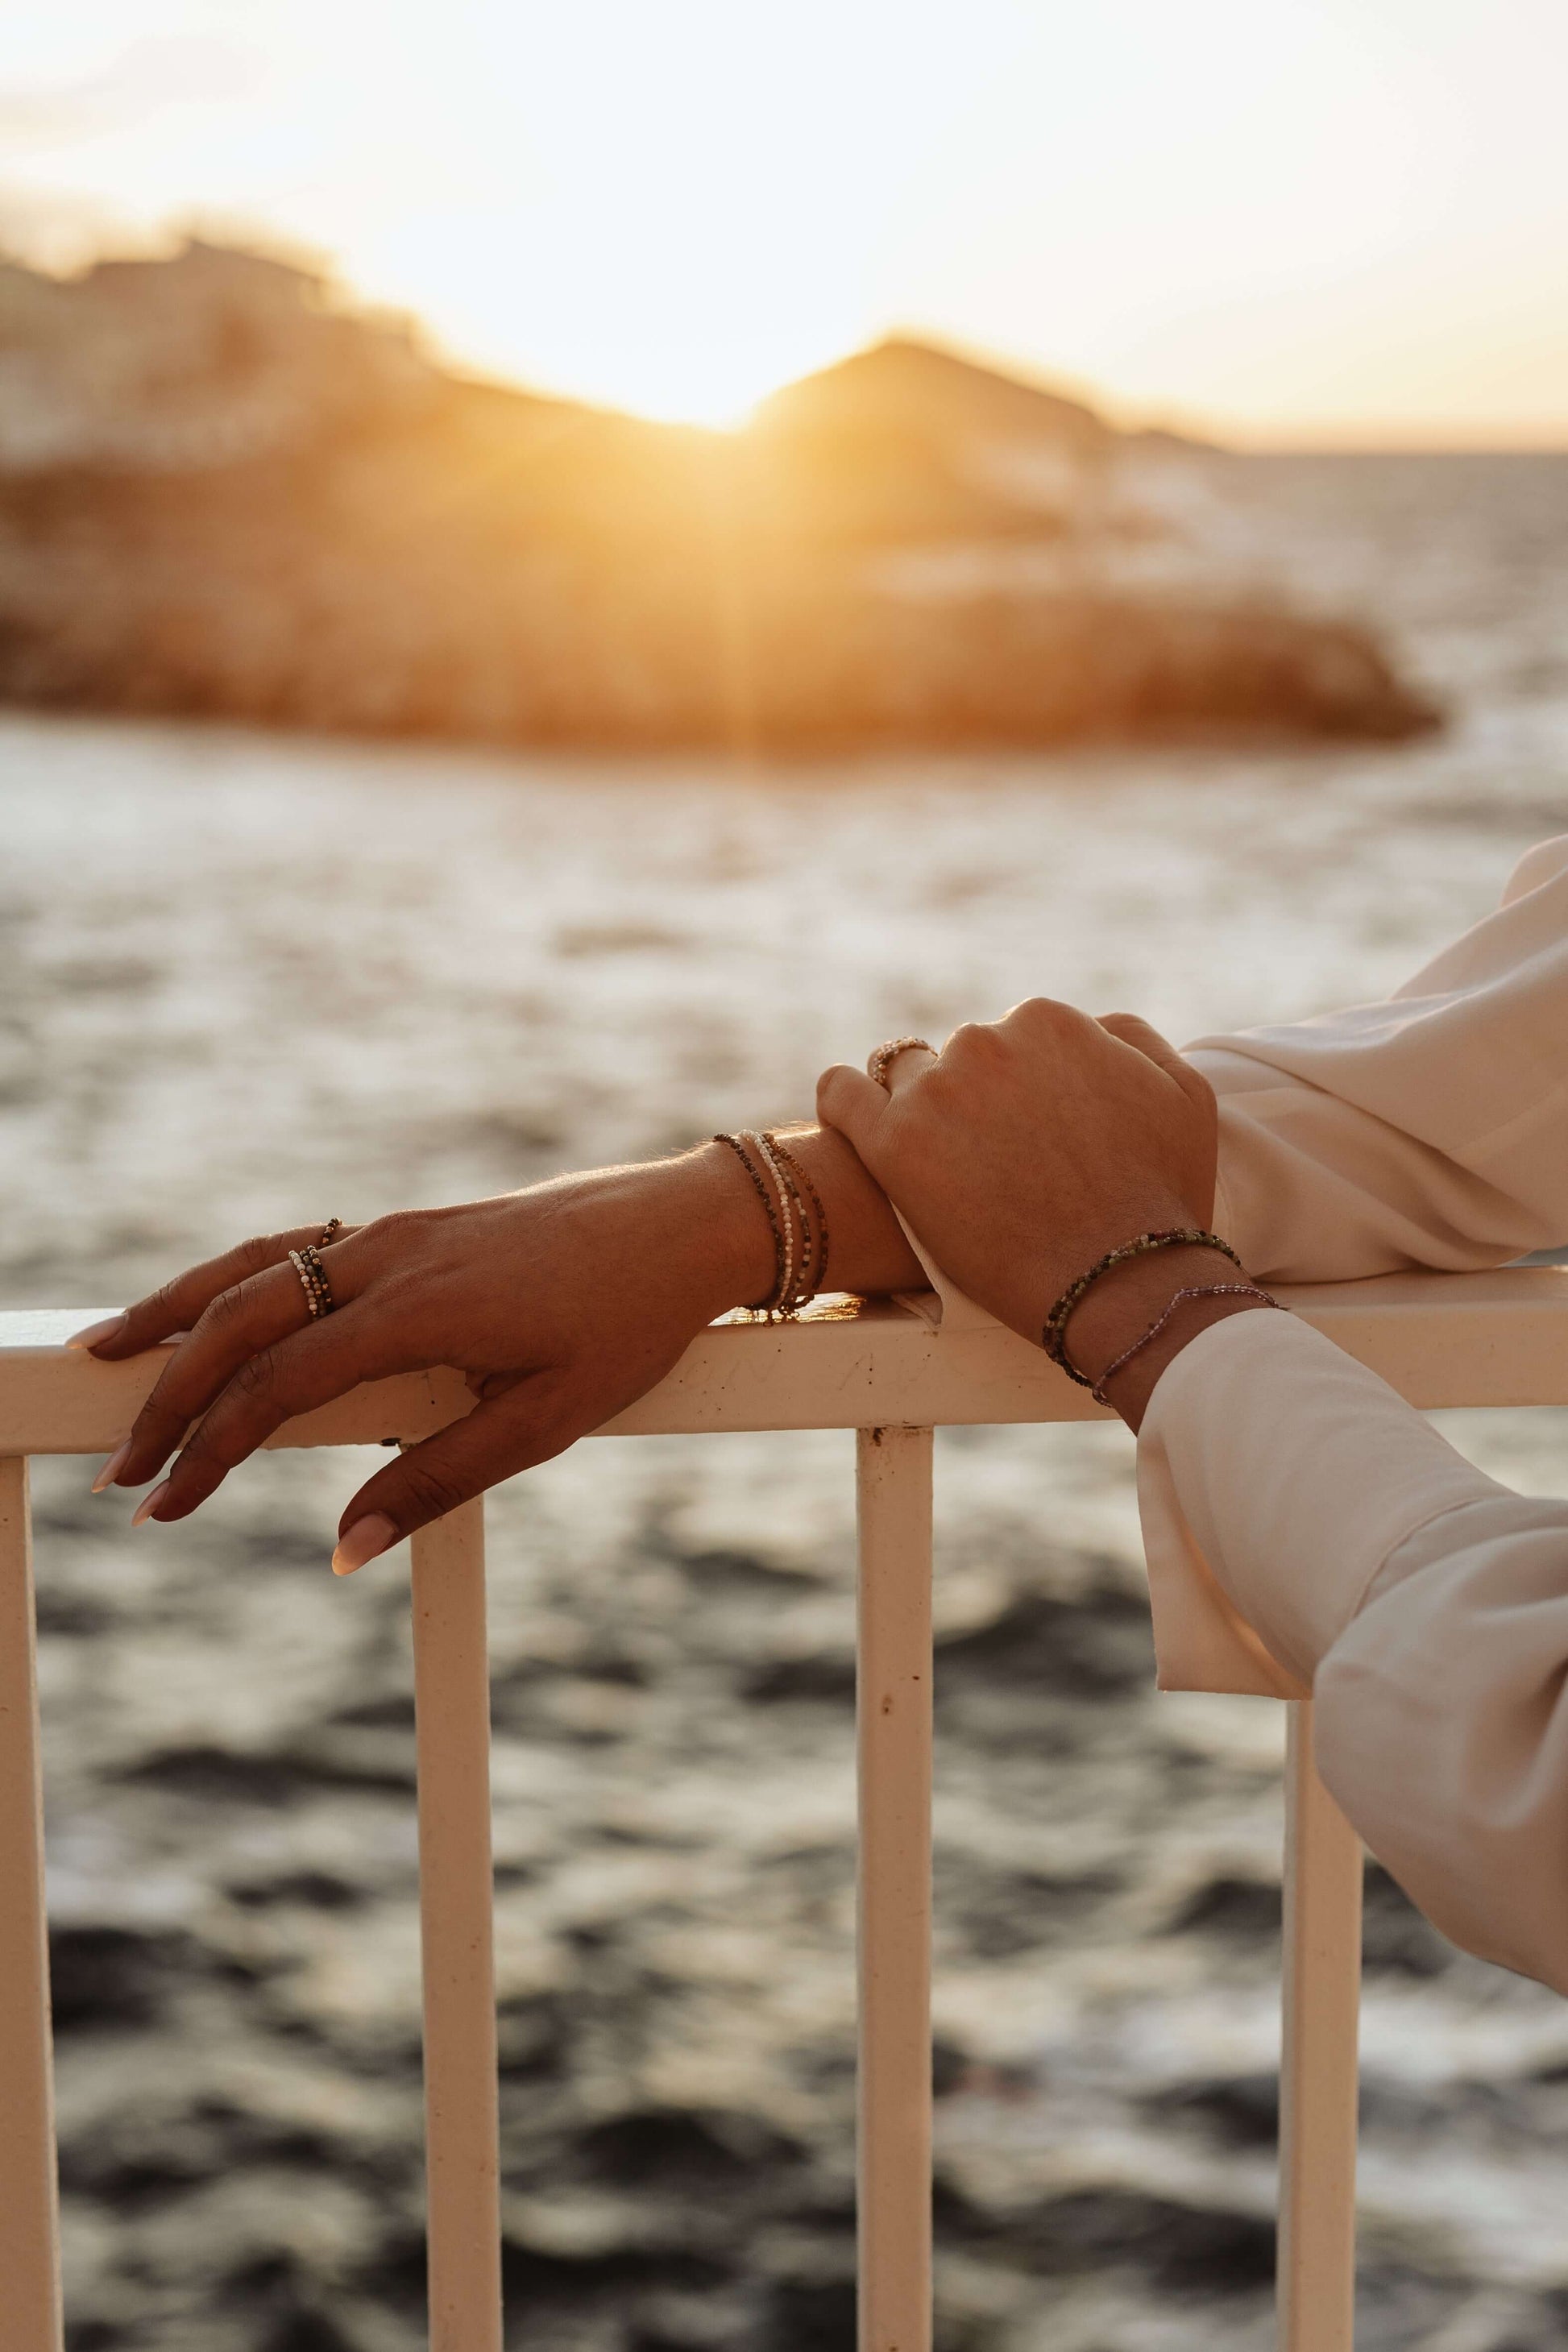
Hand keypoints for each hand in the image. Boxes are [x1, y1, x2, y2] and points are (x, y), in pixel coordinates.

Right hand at [76, 1131, 921, 1567]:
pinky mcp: (410, 1226)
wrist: (686, 1224)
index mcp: (418, 1309)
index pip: (276, 1384)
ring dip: (180, 1316)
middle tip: (121, 1464)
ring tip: (110, 1352)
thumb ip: (440, 1480)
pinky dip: (236, 1279)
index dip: (207, 1447)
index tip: (161, 1505)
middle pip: (241, 1319)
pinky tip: (213, 1307)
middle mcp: (388, 1257)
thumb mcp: (548, 1419)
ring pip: (256, 1267)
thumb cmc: (631, 1324)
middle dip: (169, 1392)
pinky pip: (298, 1248)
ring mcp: (394, 1232)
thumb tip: (344, 1548)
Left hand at [817, 1005, 1248, 1424]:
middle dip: (970, 1098)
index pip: (1012, 1037)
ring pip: (902, 1077)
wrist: (1120, 1281)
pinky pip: (841, 1096)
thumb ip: (1130, 1038)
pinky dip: (841, 1100)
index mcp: (1048, 1022)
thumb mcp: (1182, 1091)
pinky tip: (848, 1117)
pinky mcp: (893, 1145)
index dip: (1020, 1086)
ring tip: (936, 1159)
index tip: (1025, 1131)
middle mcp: (985, 1042)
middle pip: (958, 1058)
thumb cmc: (1159, 1197)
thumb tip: (1088, 1024)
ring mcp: (936, 1092)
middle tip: (991, 1162)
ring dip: (915, 1106)